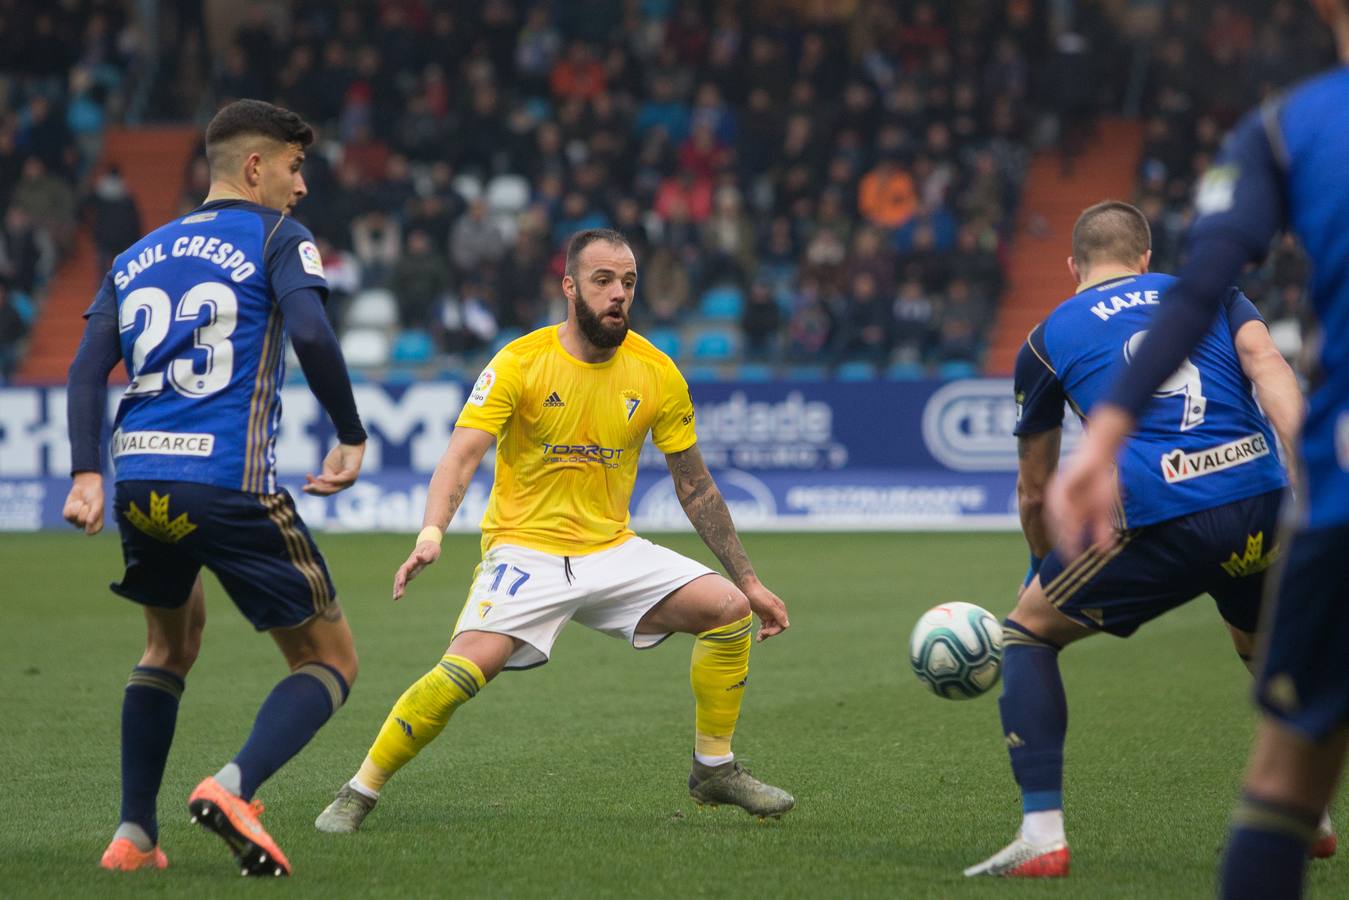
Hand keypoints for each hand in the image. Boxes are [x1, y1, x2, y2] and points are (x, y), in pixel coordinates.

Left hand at [63, 472, 104, 534]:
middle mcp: (87, 525)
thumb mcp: (98, 503)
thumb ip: (95, 513)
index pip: (91, 532)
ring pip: (73, 520)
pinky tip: (75, 503)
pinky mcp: (68, 516)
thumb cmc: (95, 495)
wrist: (86, 486)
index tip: (92, 511)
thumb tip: (89, 523)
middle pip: (80, 523)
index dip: (90, 522)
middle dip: (83, 511)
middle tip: (87, 504)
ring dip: (77, 509)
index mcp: (97, 524)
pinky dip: (71, 507)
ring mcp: (76, 521)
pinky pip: (67, 515)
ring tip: (82, 503)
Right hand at [304, 442, 364, 494]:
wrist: (349, 444)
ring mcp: (349, 481)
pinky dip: (331, 480)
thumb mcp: (328, 467)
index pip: (325, 491)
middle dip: (315, 491)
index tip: (304, 486)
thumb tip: (320, 483)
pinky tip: (322, 478)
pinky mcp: (352, 474)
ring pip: (334, 488)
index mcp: (337, 484)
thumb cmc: (339, 455)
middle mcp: (344, 485)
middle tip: (304, 488)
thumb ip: (325, 476)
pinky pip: (340, 479)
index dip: (314, 490)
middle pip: (328, 492)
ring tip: (311, 486)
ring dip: (321, 487)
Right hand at [393, 540, 441, 599]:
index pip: (405, 569)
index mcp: (412, 561)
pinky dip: (400, 587)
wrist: (428, 544)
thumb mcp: (431, 552)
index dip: (402, 576)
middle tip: (397, 597)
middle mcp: (408, 565)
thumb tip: (417, 557)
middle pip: (400, 576)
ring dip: (397, 588)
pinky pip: (403, 580)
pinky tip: (398, 595)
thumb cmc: (431, 549)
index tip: (401, 583)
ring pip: (399, 579)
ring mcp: (408, 568)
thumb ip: (425, 556)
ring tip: (395, 598)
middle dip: (398, 586)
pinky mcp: (410, 571)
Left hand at [744, 580, 789, 641]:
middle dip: (769, 633)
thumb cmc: (758, 595)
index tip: (766, 633)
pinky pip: (765, 625)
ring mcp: (769, 613)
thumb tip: (787, 625)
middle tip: (760, 636)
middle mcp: (776, 611)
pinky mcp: (762, 614)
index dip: (775, 631)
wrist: (746, 587)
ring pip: (770, 627)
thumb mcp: (769, 605)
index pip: (782, 625)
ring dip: (765, 633)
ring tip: (758, 639)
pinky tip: (758, 635)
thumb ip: (778, 615)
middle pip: (776, 627)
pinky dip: (762, 630)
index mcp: (780, 609)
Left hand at [1046, 437, 1121, 559]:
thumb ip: (1101, 528)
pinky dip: (1064, 513)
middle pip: (1056, 527)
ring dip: (1062, 531)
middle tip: (1068, 556)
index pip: (1064, 532)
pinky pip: (1059, 501)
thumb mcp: (1103, 509)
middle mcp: (1059, 504)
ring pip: (1056, 516)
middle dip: (1062, 542)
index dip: (1067, 546)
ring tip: (1069, 544)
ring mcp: (1057, 494)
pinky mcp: (1060, 484)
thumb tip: (1105, 550)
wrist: (1100, 455)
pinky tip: (1070, 523)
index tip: (1072, 560)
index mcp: (1068, 511)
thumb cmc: (1101, 481)